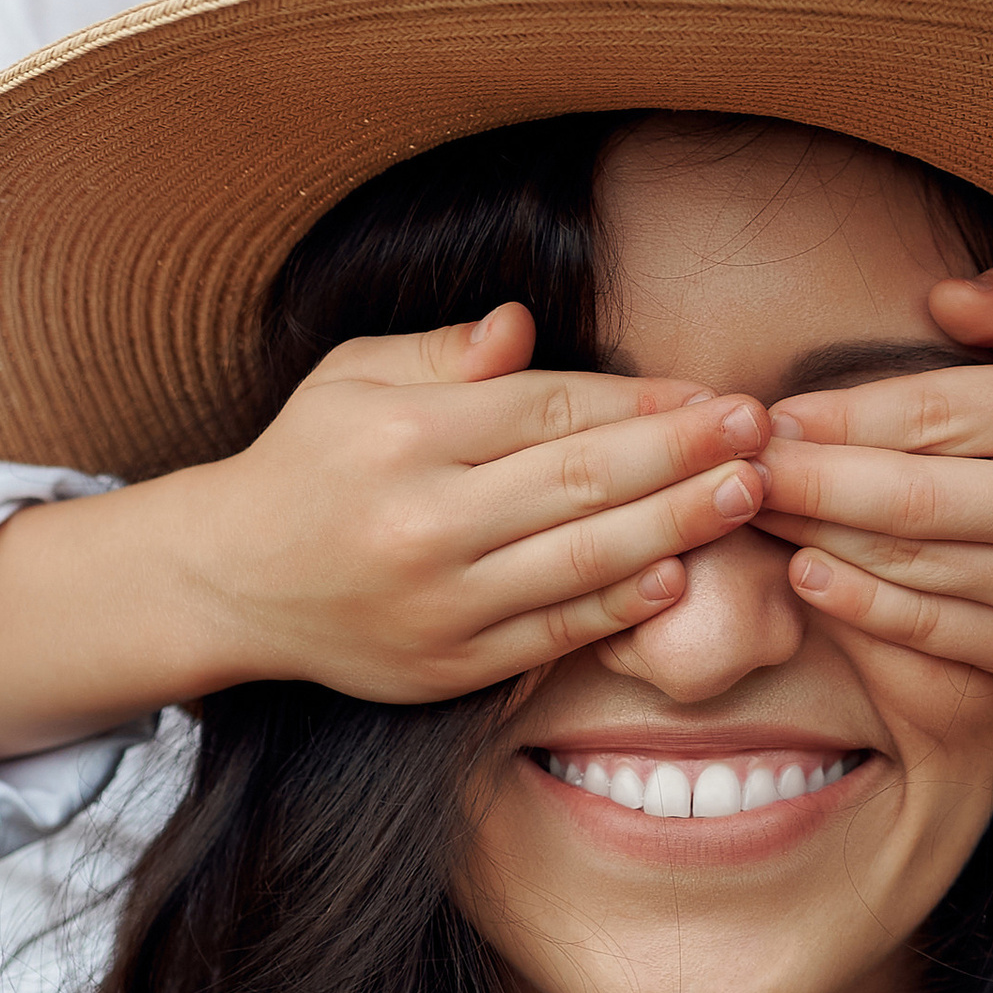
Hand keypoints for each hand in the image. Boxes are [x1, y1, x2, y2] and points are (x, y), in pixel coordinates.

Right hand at [0, 301, 769, 762]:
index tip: (711, 389)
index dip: (640, 400)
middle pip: (582, 480)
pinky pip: (553, 633)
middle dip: (685, 453)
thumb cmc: (308, 460)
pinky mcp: (446, 667)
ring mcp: (438, 602)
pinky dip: (621, 607)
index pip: (549, 408)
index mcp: (403, 434)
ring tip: (750, 494)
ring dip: (678, 525)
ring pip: (582, 561)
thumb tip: (523, 325)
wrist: (230, 581)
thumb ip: (442, 351)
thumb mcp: (353, 377)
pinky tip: (681, 574)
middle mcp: (422, 520)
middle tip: (762, 430)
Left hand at [754, 266, 992, 691]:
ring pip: (909, 564)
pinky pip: (929, 627)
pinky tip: (804, 571)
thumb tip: (942, 294)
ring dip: (814, 538)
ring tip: (751, 510)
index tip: (767, 416)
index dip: (836, 416)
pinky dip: (858, 602)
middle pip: (908, 497)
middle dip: (805, 483)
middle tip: (736, 468)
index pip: (929, 412)